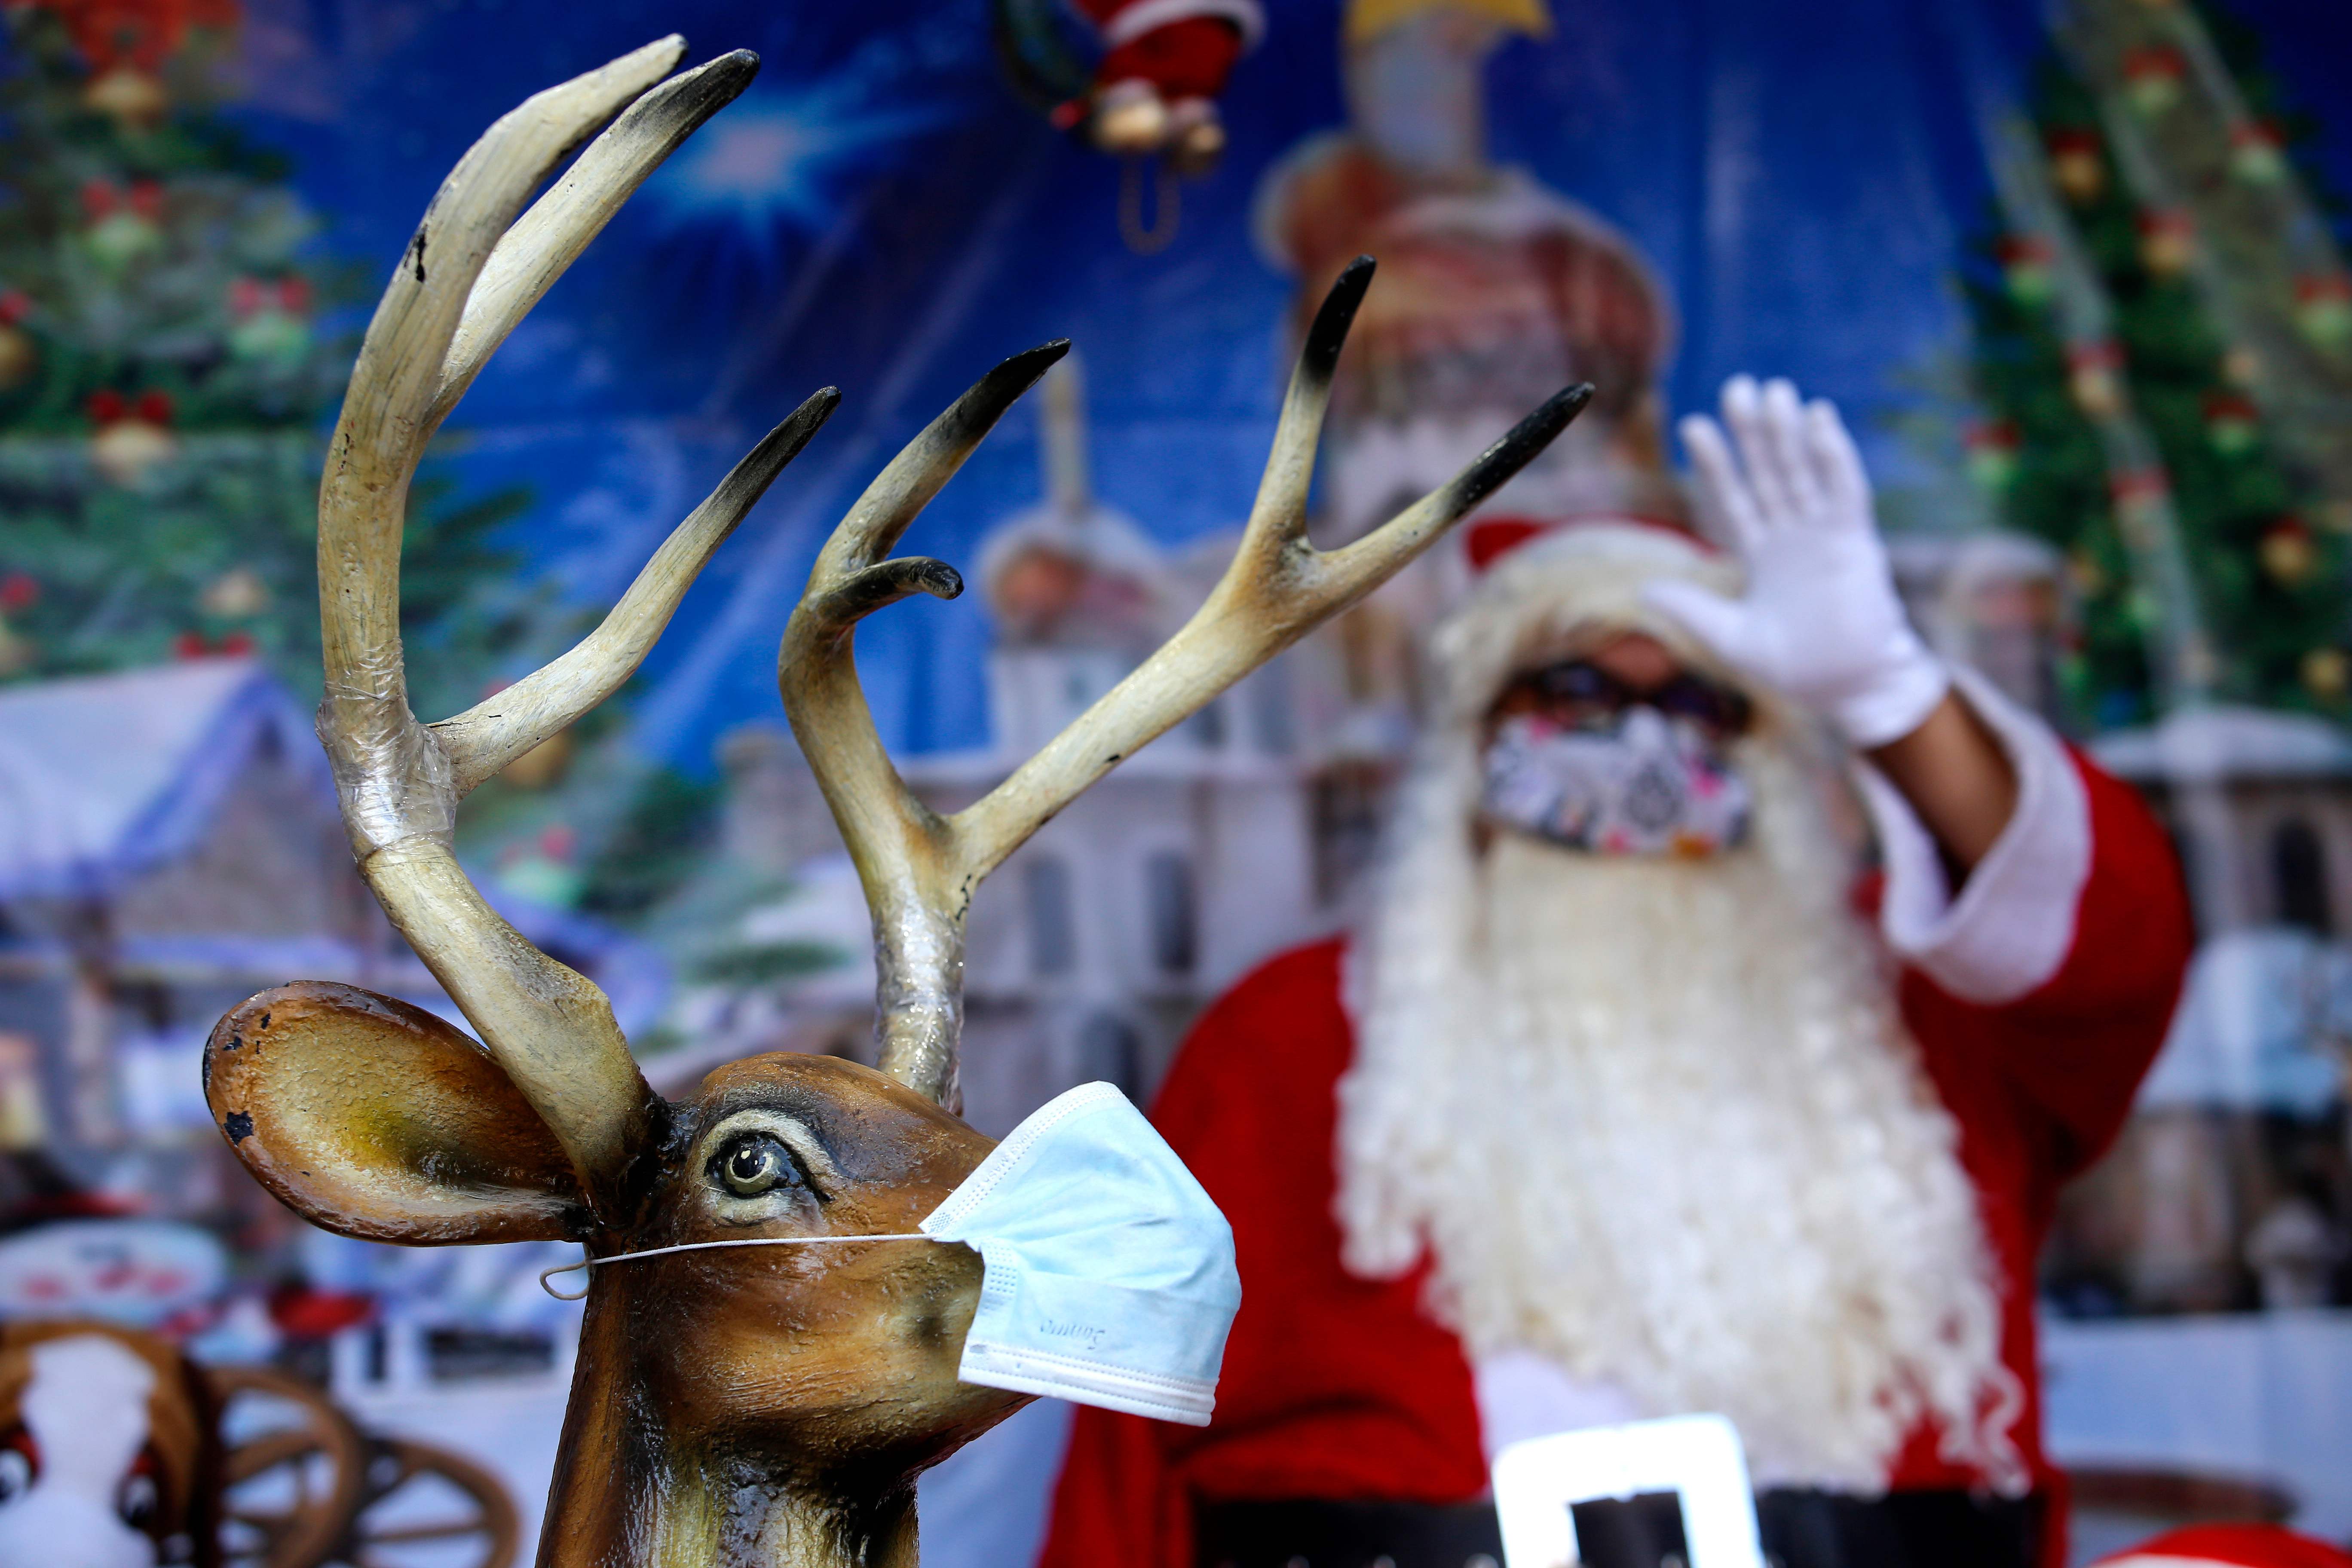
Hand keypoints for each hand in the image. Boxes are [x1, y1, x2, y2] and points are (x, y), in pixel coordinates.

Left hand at [1643, 376, 1947, 747]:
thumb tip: (1642, 590)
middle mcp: (1792, 537)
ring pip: (1803, 473)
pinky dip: (1833, 456)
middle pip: (1768, 473)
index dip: (1715, 465)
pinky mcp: (1856, 543)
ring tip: (1774, 391)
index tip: (1692, 427)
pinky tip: (1820, 421)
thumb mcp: (1730, 638)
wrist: (1848, 690)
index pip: (1732, 500)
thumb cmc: (1797, 669)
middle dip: (1753, 433)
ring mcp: (1824, 536)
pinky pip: (1844, 492)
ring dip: (1789, 434)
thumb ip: (1691, 610)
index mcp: (1761, 556)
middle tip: (1737, 387)